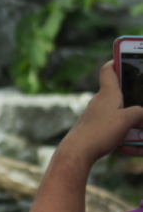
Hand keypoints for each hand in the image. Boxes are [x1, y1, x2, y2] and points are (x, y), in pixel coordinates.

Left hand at [19, 61, 142, 211]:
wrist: (75, 153)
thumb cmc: (99, 133)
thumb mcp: (127, 120)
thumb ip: (138, 113)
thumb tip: (140, 116)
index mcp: (108, 94)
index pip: (108, 70)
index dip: (116, 62)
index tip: (124, 57)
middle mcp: (99, 103)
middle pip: (118, 95)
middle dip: (132, 100)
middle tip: (138, 108)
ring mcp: (95, 117)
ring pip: (117, 116)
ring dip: (129, 124)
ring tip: (137, 136)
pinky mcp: (92, 131)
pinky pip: (111, 131)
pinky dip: (120, 136)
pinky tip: (124, 147)